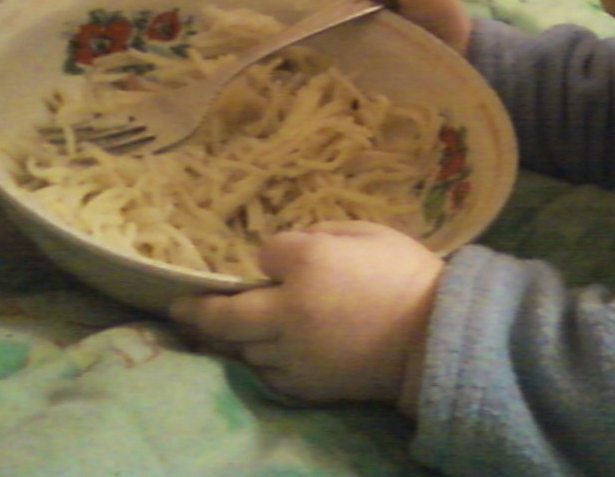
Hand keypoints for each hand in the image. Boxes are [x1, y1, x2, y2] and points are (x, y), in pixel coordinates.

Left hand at [169, 221, 442, 410]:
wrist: (435, 337)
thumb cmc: (406, 274)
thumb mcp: (369, 232)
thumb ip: (322, 233)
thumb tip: (288, 248)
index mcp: (310, 264)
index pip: (264, 253)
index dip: (270, 254)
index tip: (279, 257)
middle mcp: (291, 310)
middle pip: (229, 313)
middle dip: (199, 310)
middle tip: (179, 308)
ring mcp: (294, 352)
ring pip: (243, 347)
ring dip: (231, 337)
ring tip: (217, 330)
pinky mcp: (306, 383)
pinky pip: (267, 373)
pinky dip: (259, 361)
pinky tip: (259, 352)